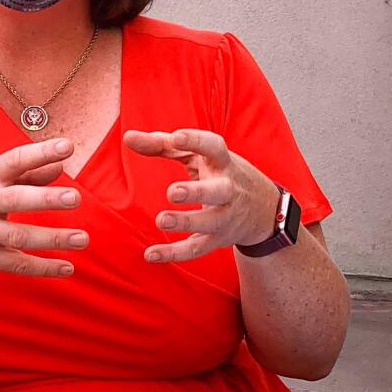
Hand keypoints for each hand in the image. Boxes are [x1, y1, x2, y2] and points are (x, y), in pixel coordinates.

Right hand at [0, 138, 86, 277]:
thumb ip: (27, 171)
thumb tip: (61, 164)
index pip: (16, 160)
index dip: (41, 152)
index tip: (67, 147)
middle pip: (16, 200)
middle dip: (46, 199)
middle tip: (76, 198)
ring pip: (19, 237)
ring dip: (52, 239)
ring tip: (82, 238)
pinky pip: (15, 264)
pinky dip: (42, 267)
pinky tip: (67, 268)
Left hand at [123, 128, 278, 262]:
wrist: (264, 211)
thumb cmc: (220, 173)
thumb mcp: (198, 155)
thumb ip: (162, 144)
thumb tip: (127, 137)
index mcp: (223, 163)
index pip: (214, 148)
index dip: (196, 141)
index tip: (177, 137)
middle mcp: (229, 190)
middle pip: (218, 191)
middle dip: (197, 192)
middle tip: (173, 192)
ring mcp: (225, 217)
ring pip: (209, 222)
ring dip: (186, 222)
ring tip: (161, 220)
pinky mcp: (217, 240)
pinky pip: (196, 249)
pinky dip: (174, 253)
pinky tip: (150, 254)